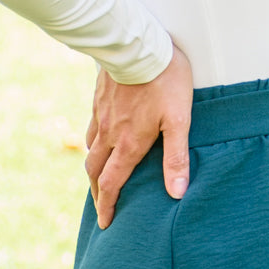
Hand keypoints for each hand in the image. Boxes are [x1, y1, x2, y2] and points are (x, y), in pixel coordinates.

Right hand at [84, 44, 193, 228]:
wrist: (139, 45)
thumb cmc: (165, 82)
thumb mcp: (179, 121)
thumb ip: (176, 157)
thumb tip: (176, 193)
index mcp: (128, 143)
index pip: (112, 183)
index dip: (107, 206)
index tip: (106, 223)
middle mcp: (110, 134)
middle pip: (95, 170)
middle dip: (97, 192)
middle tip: (101, 206)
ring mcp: (101, 115)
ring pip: (90, 148)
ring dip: (93, 168)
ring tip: (99, 176)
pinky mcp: (99, 98)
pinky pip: (91, 127)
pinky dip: (92, 142)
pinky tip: (100, 138)